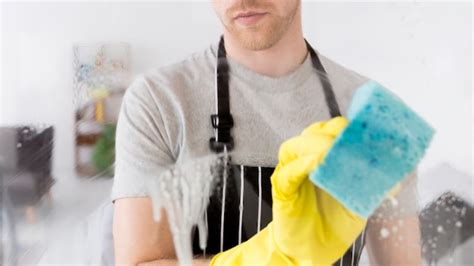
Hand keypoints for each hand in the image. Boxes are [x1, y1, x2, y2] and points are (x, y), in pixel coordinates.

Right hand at [211, 117, 366, 264]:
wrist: (313, 251)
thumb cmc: (332, 224)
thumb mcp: (359, 202)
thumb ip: (372, 187)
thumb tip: (395, 177)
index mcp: (324, 158)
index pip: (332, 131)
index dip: (348, 128)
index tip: (366, 133)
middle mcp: (305, 160)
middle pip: (314, 133)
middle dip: (333, 133)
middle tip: (352, 142)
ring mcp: (291, 172)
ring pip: (297, 146)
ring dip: (316, 145)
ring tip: (333, 151)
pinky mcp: (282, 188)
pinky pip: (290, 172)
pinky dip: (303, 165)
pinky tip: (317, 164)